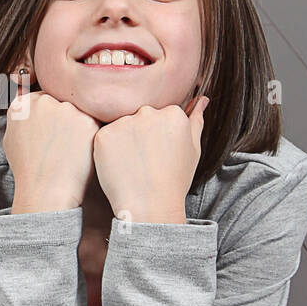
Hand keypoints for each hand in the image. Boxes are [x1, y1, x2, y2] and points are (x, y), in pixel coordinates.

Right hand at [4, 90, 100, 212]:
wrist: (46, 191)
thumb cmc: (29, 170)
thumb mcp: (11, 139)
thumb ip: (21, 117)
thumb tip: (28, 102)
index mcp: (23, 105)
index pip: (43, 99)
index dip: (50, 117)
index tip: (52, 132)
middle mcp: (43, 102)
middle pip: (62, 101)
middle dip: (65, 119)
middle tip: (63, 143)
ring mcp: (67, 109)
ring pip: (80, 110)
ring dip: (79, 126)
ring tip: (70, 150)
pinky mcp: (88, 121)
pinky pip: (94, 123)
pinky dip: (91, 136)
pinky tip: (81, 152)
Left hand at [93, 96, 209, 223]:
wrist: (150, 206)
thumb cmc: (174, 181)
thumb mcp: (193, 149)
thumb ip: (196, 120)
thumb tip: (203, 99)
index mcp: (173, 113)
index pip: (161, 115)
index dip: (158, 137)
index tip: (159, 154)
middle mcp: (149, 112)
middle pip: (140, 117)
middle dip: (140, 134)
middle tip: (145, 161)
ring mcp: (124, 123)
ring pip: (121, 126)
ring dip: (124, 141)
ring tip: (133, 166)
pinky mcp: (104, 135)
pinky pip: (106, 138)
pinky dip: (109, 151)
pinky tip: (120, 167)